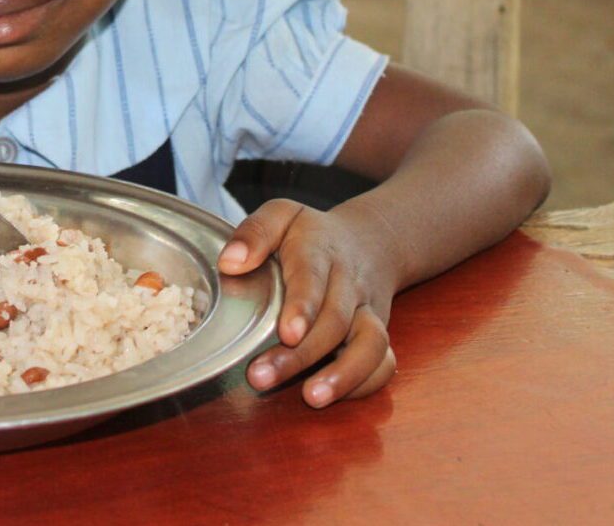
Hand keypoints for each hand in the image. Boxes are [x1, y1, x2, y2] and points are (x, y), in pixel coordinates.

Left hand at [219, 199, 400, 407]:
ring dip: (343, 375)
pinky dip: (364, 383)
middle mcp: (348, 283)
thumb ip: (254, 233)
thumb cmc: (310, 234)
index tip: (287, 333)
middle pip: (335, 321)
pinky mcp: (378, 334)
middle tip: (261, 377)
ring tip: (312, 398)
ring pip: (370, 345)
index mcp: (320, 250)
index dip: (302, 306)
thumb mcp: (281, 216)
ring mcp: (367, 311)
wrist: (369, 240)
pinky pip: (383, 362)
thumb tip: (230, 263)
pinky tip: (331, 396)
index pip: (313, 277)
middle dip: (302, 355)